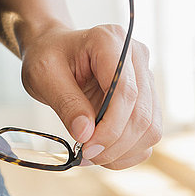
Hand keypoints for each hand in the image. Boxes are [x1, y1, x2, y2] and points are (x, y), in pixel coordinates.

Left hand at [21, 25, 161, 169]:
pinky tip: (103, 151)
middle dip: (114, 143)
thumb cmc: (47, 57)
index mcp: (110, 40)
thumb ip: (66, 103)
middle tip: (85, 155)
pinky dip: (128, 151)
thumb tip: (86, 135)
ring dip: (122, 150)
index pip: (125, 91)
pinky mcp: (146, 97)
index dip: (110, 127)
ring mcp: (145, 76)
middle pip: (141, 113)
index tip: (86, 147)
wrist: (54, 51)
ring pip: (150, 127)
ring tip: (91, 154)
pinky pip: (148, 133)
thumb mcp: (44, 76)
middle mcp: (135, 56)